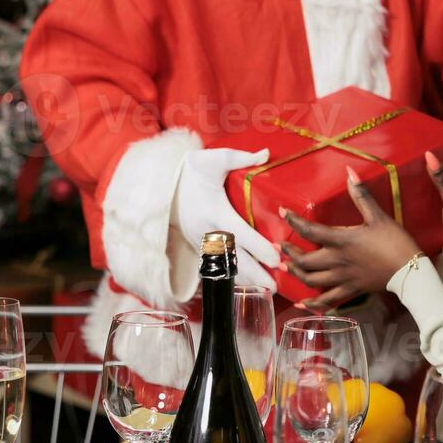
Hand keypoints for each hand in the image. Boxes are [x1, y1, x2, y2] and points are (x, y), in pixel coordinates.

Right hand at [174, 146, 280, 291]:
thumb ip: (241, 157)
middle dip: (255, 274)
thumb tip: (267, 153)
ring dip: (245, 279)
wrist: (165, 182)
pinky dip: (231, 275)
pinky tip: (247, 283)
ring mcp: (201, 240)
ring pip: (225, 266)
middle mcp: (207, 230)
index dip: (259, 248)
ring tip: (267, 289)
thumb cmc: (194, 170)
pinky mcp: (197, 245)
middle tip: (276, 286)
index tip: (276, 258)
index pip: (240, 234)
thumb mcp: (215, 158)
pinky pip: (216, 264)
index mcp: (215, 211)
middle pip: (234, 258)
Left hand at [280, 166, 422, 307]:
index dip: (293, 221)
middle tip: (280, 245)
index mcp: (341, 240)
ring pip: (311, 281)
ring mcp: (342, 278)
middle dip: (289, 253)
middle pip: (304, 261)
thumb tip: (349, 173)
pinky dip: (312, 304)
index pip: (309, 231)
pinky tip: (302, 304)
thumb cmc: (394, 241)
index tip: (282, 213)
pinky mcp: (350, 290)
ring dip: (295, 274)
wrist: (409, 270)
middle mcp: (336, 261)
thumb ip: (361, 195)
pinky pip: (327, 300)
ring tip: (285, 267)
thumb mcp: (378, 216)